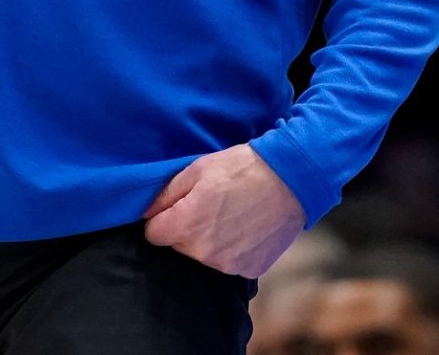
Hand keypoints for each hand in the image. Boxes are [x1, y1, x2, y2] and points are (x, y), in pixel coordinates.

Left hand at [142, 143, 304, 276]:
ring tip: (230, 214)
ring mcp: (228, 264)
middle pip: (179, 245)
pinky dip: (233, 248)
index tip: (176, 206)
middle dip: (186, 228)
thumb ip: (166, 194)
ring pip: (204, 255)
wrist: (291, 180)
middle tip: (209, 204)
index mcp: (187, 225)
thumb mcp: (197, 168)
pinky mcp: (249, 269)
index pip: (153, 234)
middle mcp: (204, 252)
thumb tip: (147, 212)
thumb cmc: (242, 168)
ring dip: (209, 239)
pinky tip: (246, 227)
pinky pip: (228, 262)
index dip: (161, 218)